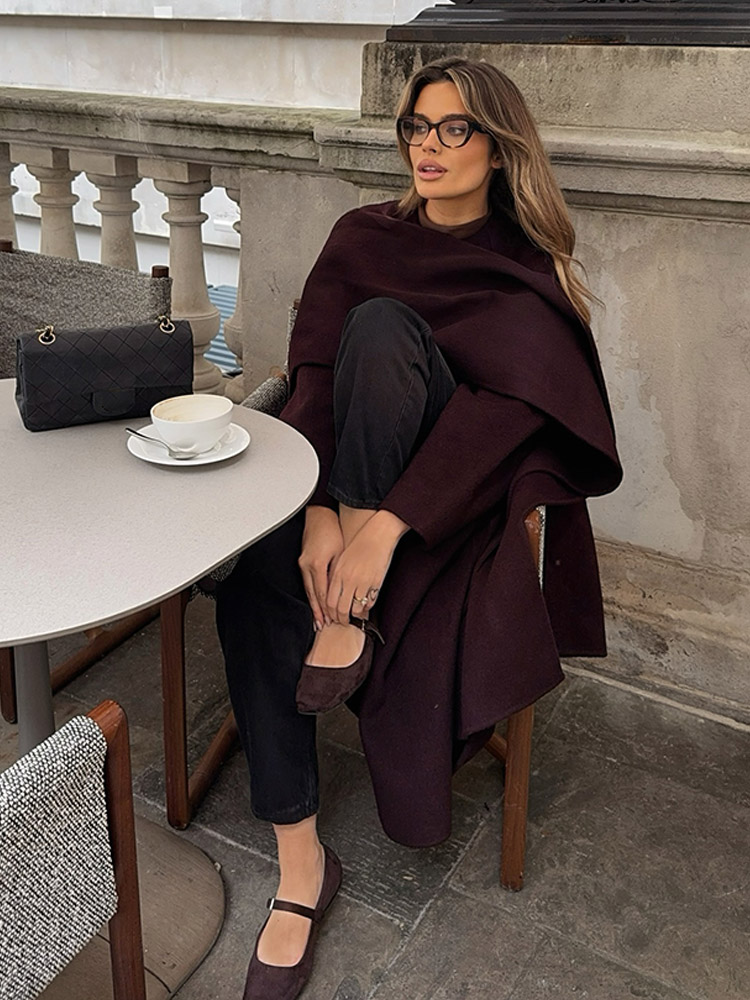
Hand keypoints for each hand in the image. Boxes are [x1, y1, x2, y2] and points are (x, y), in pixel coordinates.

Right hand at [298, 506, 343, 628]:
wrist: (320, 516)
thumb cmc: (332, 530)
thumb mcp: (339, 552)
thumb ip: (338, 572)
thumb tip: (343, 591)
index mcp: (317, 564)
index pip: (323, 593)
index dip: (328, 608)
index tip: (333, 619)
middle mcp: (307, 566)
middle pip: (313, 595)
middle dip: (319, 612)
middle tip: (323, 626)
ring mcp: (303, 565)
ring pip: (309, 591)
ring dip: (314, 606)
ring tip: (318, 620)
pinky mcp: (303, 562)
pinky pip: (307, 583)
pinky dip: (312, 595)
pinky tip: (315, 602)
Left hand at [326, 511, 408, 624]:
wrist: (377, 535)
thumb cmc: (359, 545)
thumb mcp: (342, 559)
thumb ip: (335, 576)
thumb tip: (331, 594)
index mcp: (338, 573)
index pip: (329, 601)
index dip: (329, 613)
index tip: (331, 617)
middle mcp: (349, 579)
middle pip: (340, 608)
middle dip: (340, 619)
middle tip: (342, 622)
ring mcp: (363, 582)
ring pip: (355, 608)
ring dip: (354, 615)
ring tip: (354, 616)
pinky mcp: (376, 583)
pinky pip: (369, 602)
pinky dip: (366, 607)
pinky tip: (365, 607)